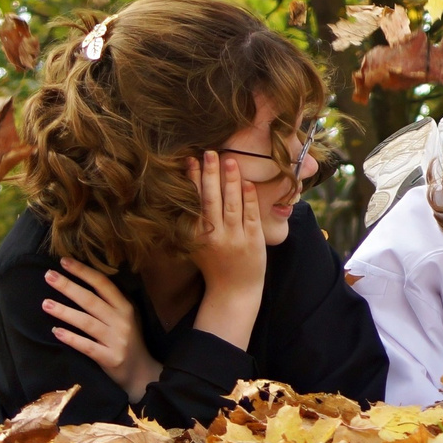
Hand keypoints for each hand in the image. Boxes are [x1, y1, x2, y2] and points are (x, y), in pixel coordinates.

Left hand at [44, 259, 159, 400]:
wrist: (141, 372)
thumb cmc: (128, 340)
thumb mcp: (126, 317)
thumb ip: (110, 302)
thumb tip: (82, 280)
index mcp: (126, 307)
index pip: (103, 284)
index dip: (83, 272)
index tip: (64, 261)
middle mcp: (122, 321)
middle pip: (91, 300)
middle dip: (69, 286)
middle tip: (48, 275)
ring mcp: (116, 340)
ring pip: (87, 322)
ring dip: (65, 312)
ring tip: (45, 304)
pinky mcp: (110, 358)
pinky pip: (87, 346)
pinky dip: (71, 338)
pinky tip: (56, 332)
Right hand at [188, 150, 267, 348]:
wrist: (233, 291)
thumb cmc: (214, 263)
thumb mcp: (197, 243)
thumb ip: (194, 220)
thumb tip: (191, 188)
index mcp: (197, 236)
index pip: (194, 202)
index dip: (192, 180)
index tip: (190, 160)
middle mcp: (214, 236)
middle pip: (211, 199)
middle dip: (210, 174)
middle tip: (208, 152)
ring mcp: (234, 238)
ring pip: (231, 204)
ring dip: (230, 180)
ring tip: (229, 159)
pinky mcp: (253, 240)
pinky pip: (251, 214)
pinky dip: (249, 198)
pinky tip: (247, 182)